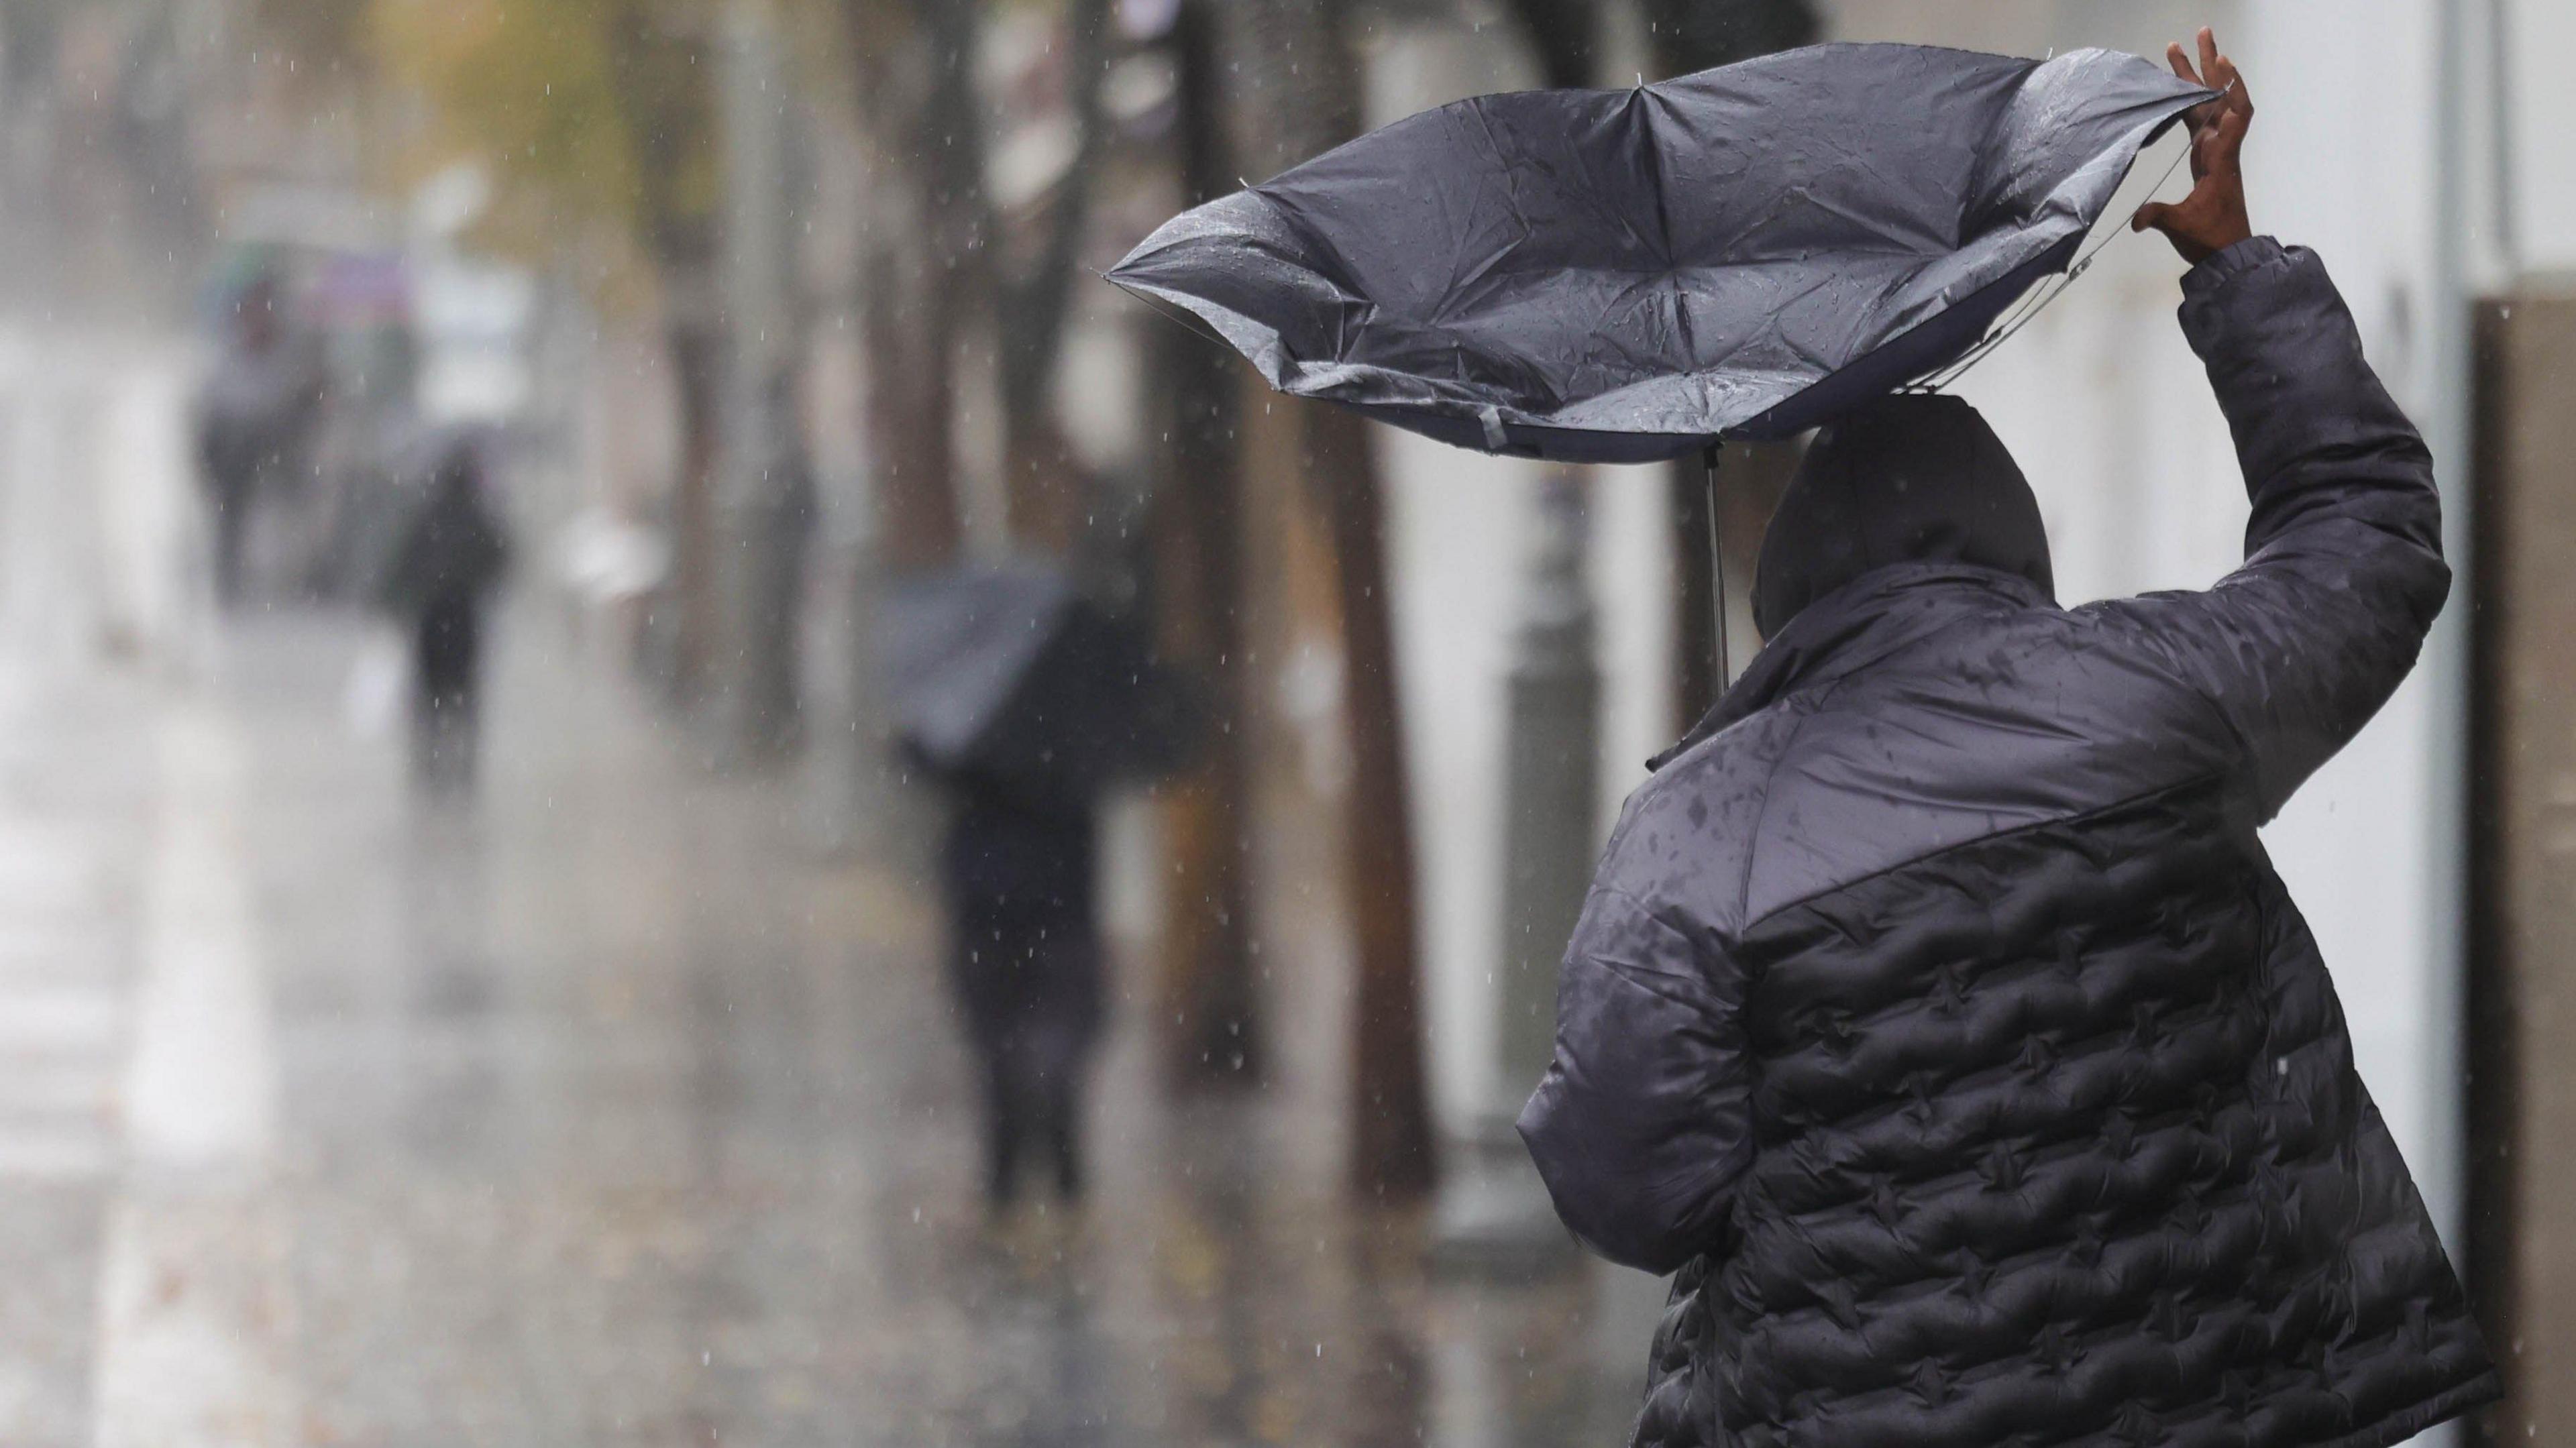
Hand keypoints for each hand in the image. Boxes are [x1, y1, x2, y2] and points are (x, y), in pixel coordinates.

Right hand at [2130, 28, 2253, 264]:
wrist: (2227, 252)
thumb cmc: (2209, 238)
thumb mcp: (2182, 226)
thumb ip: (2159, 216)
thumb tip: (2136, 219)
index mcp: (2219, 158)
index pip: (2233, 115)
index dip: (2229, 88)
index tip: (2221, 62)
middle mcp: (2220, 147)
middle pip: (2218, 98)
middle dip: (2209, 65)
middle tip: (2201, 34)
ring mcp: (2214, 149)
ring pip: (2208, 104)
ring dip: (2199, 76)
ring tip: (2184, 49)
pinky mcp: (2205, 156)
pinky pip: (2202, 119)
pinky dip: (2195, 99)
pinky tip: (2186, 86)